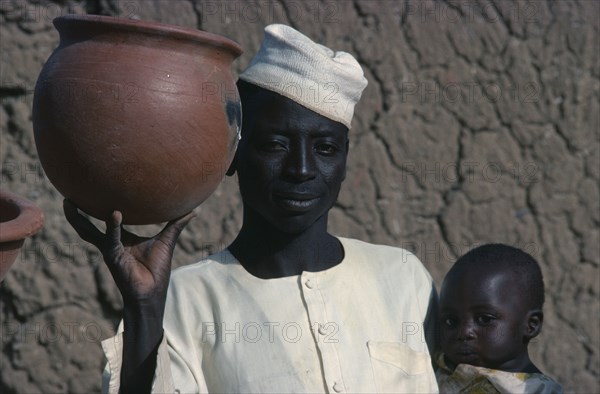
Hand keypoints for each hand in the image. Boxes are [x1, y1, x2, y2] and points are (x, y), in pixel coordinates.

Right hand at [63, 199, 194, 305]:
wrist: (152, 293)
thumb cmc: (157, 269)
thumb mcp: (167, 240)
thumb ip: (176, 224)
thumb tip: (194, 210)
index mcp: (122, 239)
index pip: (107, 220)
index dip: (99, 207)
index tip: (95, 190)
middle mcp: (112, 243)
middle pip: (88, 226)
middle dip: (77, 213)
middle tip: (68, 195)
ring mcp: (110, 250)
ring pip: (89, 232)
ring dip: (79, 219)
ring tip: (70, 202)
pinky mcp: (113, 257)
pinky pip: (111, 240)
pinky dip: (112, 227)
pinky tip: (115, 214)